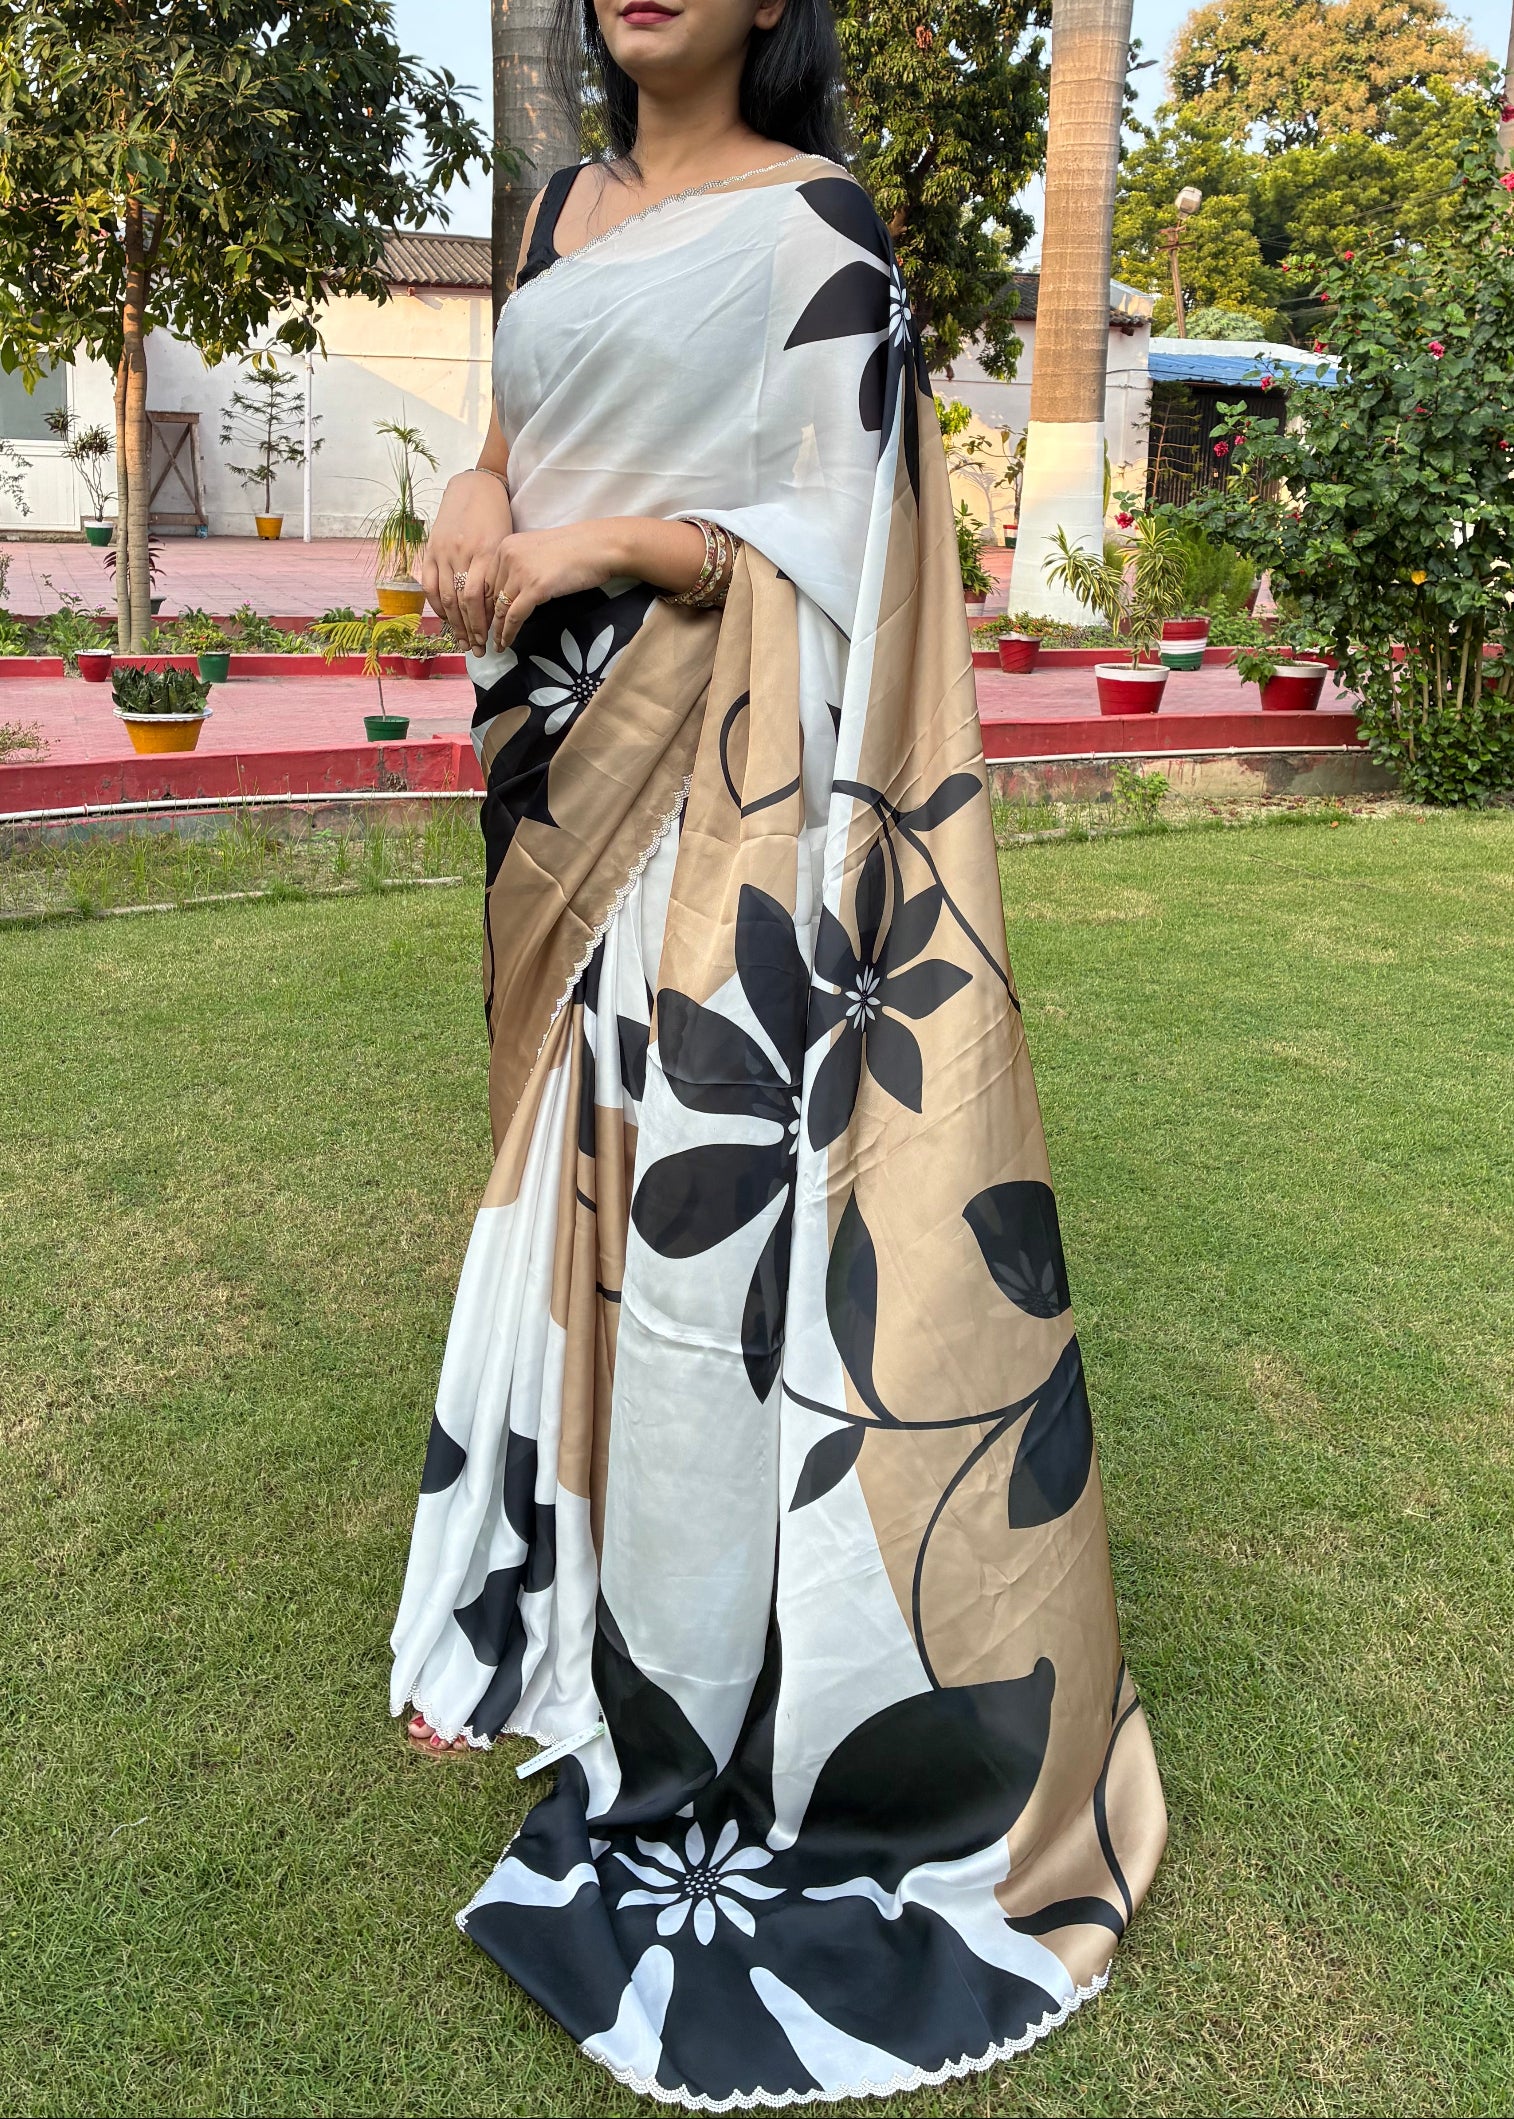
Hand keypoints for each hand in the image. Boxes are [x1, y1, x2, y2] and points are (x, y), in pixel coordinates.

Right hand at [420, 472, 512, 650]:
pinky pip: (429, 585)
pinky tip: (445, 619)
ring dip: (454, 624)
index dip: (485, 624)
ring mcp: (445, 551)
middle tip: (477, 650)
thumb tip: (497, 610)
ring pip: (446, 597)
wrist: (476, 486)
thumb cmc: (498, 518)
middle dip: (471, 631)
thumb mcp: (506, 545)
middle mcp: (464, 553)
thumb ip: (499, 574)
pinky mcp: (431, 549)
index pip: (484, 598)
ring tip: (461, 642)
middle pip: (464, 603)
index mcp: (488, 553)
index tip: (491, 640)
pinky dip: (436, 605)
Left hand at [487, 522, 631, 652]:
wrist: (599, 547)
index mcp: (507, 545)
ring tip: (498, 645)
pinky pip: (515, 616)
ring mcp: (521, 572)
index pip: (487, 580)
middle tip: (488, 637)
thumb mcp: (538, 552)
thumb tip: (512, 591)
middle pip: (491, 595)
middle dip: (489, 619)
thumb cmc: (576, 549)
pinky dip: (509, 632)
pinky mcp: (535, 588)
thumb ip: (521, 566)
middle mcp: (508, 556)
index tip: (485, 620)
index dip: (485, 604)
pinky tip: (507, 643)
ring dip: (498, 630)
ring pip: (501, 608)